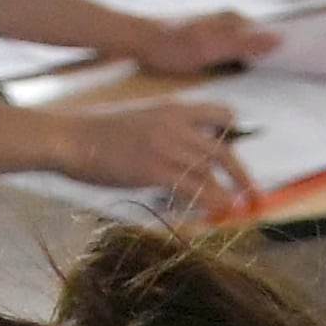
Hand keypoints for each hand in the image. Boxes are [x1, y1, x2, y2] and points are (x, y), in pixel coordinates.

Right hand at [43, 92, 261, 216]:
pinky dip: (209, 203)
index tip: (241, 154)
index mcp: (173, 109)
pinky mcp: (154, 169)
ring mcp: (166, 147)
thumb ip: (167, 130)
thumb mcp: (140, 119)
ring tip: (236, 213)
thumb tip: (186, 152)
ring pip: (211, 174)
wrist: (70, 138)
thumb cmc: (98, 133)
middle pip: (224, 152)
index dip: (236, 135)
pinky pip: (193, 188)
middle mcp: (175, 125)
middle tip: (255, 197)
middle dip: (243, 177)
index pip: (221, 113)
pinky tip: (215, 215)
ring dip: (228, 197)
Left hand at [114, 11, 279, 76]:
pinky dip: (237, 60)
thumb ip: (246, 43)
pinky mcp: (206, 38)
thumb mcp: (214, 47)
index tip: (298, 65)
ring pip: (244, 44)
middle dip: (269, 54)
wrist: (139, 41)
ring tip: (263, 77)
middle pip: (257, 38)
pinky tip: (236, 72)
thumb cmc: (175, 46)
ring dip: (253, 58)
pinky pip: (230, 50)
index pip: (268, 33)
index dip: (282, 48)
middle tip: (284, 76)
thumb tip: (280, 39)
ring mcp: (216, 28)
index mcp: (234, 19)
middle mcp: (227, 19)